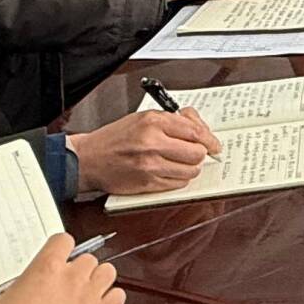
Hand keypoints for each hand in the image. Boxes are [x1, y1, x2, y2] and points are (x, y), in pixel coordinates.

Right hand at [0, 235, 125, 303]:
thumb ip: (24, 287)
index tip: (62, 259)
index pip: (65, 241)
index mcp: (45, 268)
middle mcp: (70, 279)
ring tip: (87, 297)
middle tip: (70, 286)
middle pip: (89, 259)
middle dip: (80, 271)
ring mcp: (87, 299)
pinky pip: (118, 299)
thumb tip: (27, 292)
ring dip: (98, 282)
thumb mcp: (1, 299)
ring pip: (108, 273)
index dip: (62, 250)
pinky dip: (112, 302)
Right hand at [69, 105, 213, 195]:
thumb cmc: (115, 138)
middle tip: (195, 153)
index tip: (214, 144)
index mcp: (153, 122)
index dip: (209, 139)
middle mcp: (152, 143)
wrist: (89, 158)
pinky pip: (177, 184)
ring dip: (190, 168)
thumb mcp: (143, 118)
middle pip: (197, 153)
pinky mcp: (148, 183)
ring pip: (190, 171)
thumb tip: (200, 129)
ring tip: (180, 163)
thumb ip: (172, 121)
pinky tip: (169, 172)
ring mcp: (150, 165)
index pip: (195, 131)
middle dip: (200, 154)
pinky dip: (178, 179)